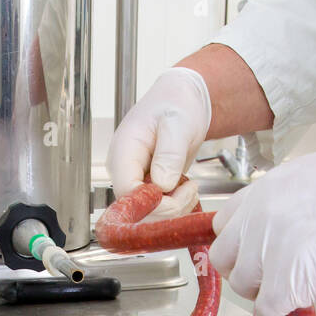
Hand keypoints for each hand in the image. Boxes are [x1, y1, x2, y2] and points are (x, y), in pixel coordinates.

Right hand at [106, 67, 211, 218]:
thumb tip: (162, 185)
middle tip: (190, 189)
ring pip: (148, 214)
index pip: (126, 193)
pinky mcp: (147, 189)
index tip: (177, 193)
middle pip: (136, 210)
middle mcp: (124, 171)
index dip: (152, 203)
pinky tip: (187, 190)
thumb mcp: (177, 124)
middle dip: (167, 209)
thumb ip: (169, 154)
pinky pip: (157, 210)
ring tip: (192, 187)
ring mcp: (134, 181)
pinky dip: (176, 207)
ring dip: (175, 209)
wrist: (182, 102)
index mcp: (123, 152)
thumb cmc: (176, 105)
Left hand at [209, 141, 315, 315]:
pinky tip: (283, 315)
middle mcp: (258, 219)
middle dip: (244, 269)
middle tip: (267, 277)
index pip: (225, 224)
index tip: (251, 253)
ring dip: (260, 293)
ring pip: (242, 285)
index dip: (240, 243)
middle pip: (225, 257)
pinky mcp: (287, 282)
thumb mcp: (311, 176)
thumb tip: (280, 224)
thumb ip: (284, 200)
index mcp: (263, 192)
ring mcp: (269, 251)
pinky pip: (263, 311)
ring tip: (283, 294)